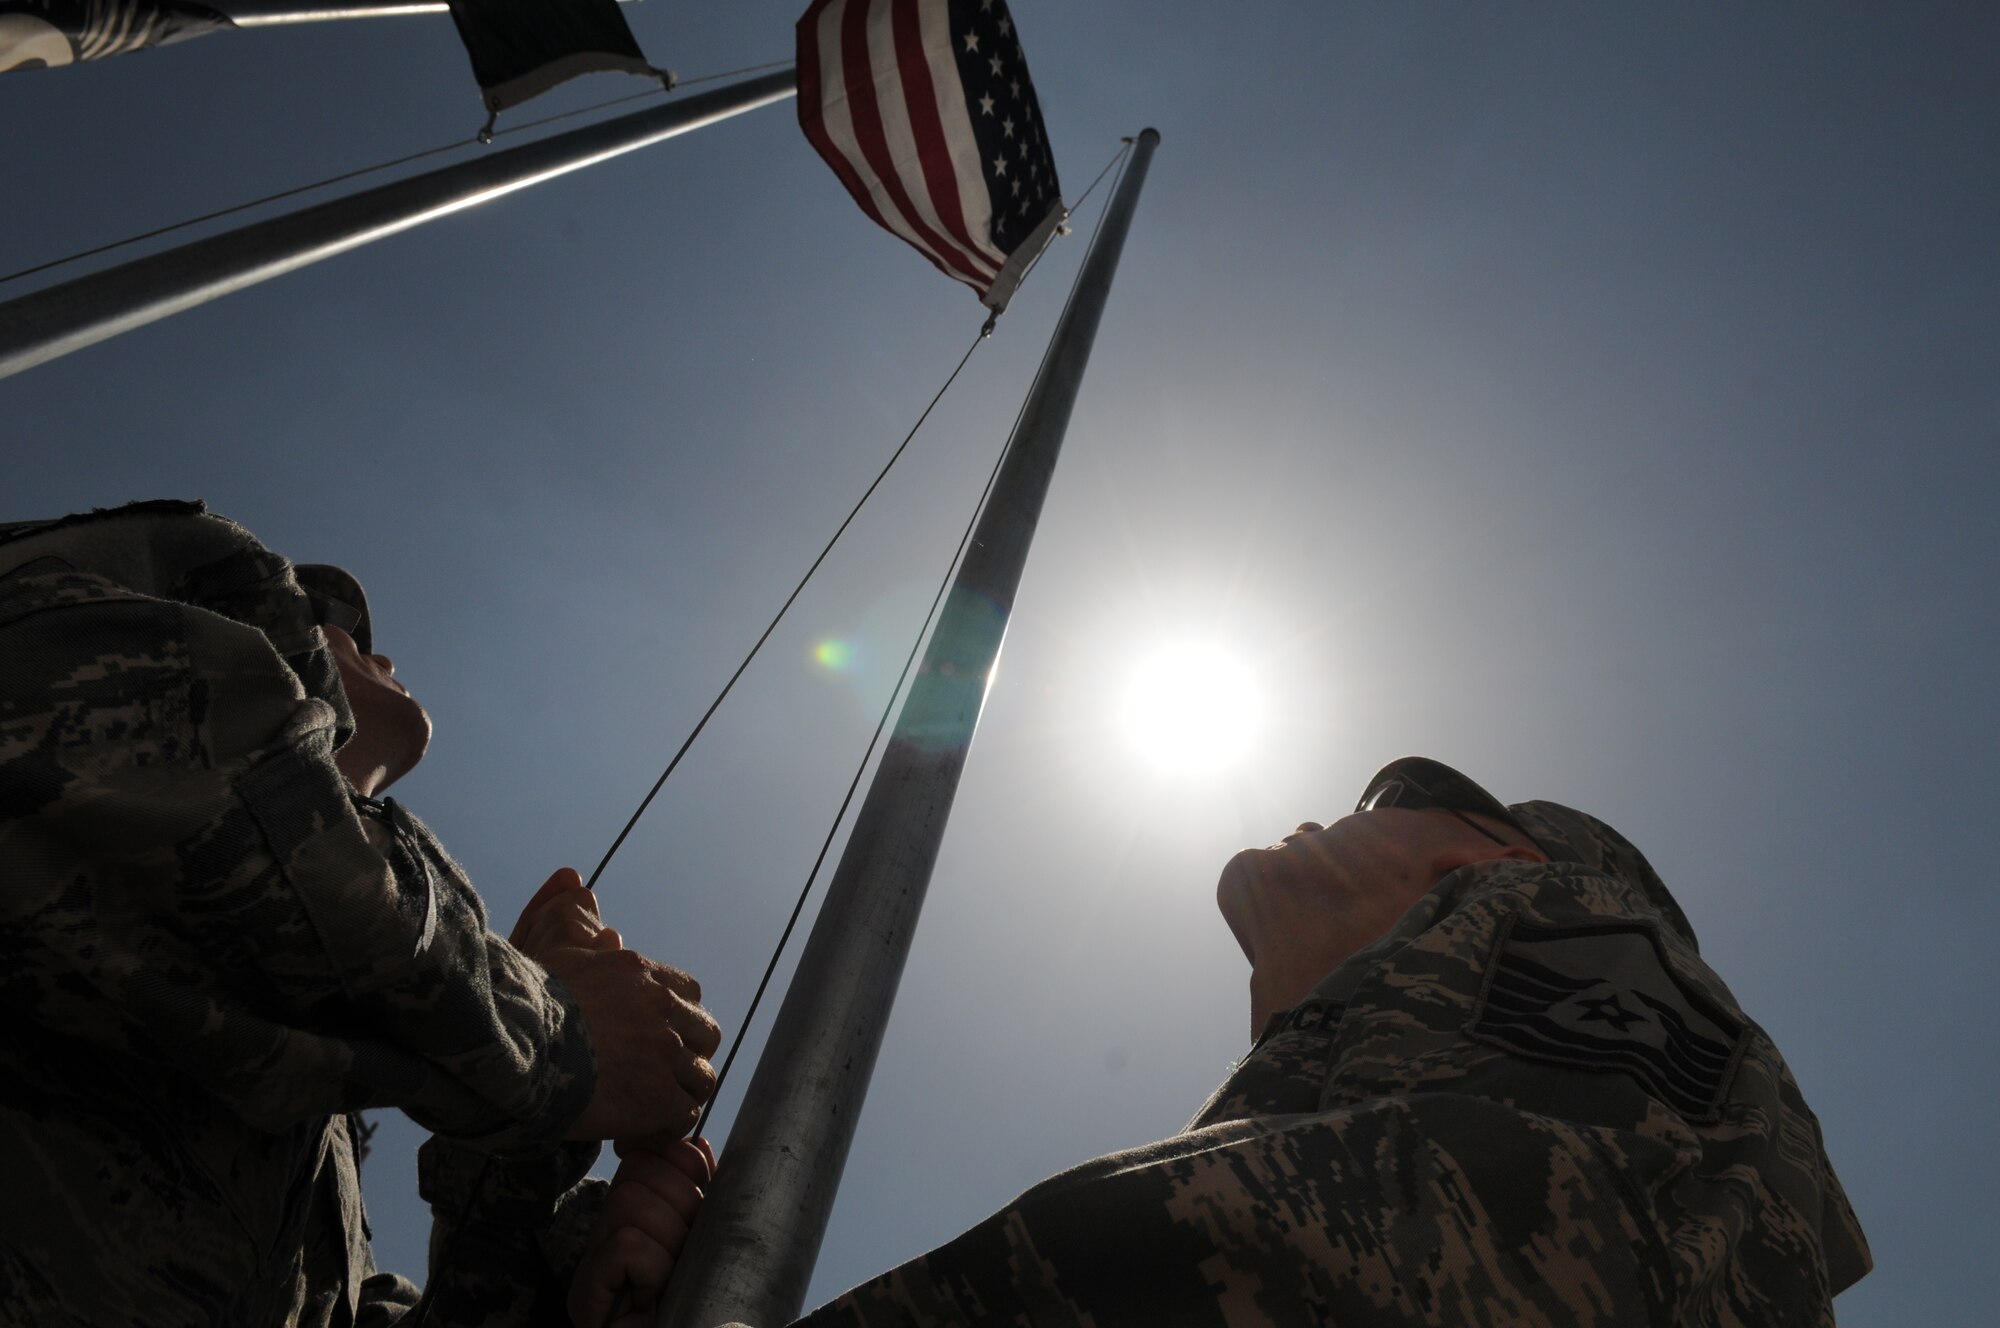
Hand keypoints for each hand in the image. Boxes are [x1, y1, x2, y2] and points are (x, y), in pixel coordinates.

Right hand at [510, 870, 722, 1140]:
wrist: (511, 1048)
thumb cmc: (523, 1000)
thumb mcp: (547, 946)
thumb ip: (566, 916)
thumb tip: (575, 882)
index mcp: (641, 974)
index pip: (687, 994)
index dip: (674, 1019)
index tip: (652, 1038)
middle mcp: (662, 1009)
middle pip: (705, 1033)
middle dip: (687, 1054)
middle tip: (657, 1075)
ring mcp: (665, 1054)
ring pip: (701, 1077)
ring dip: (678, 1092)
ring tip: (649, 1108)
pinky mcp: (659, 1098)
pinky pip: (685, 1113)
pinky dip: (667, 1124)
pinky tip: (640, 1129)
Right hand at [569, 1135, 714, 1327]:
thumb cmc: (703, 1301)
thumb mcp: (707, 1237)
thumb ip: (700, 1193)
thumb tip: (696, 1145)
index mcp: (632, 1220)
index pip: (644, 1155)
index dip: (682, 1167)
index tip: (700, 1205)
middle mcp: (602, 1241)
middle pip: (639, 1172)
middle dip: (681, 1206)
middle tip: (687, 1252)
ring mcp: (590, 1270)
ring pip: (633, 1203)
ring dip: (670, 1242)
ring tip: (672, 1278)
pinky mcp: (586, 1298)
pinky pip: (628, 1244)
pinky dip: (654, 1267)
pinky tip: (656, 1295)